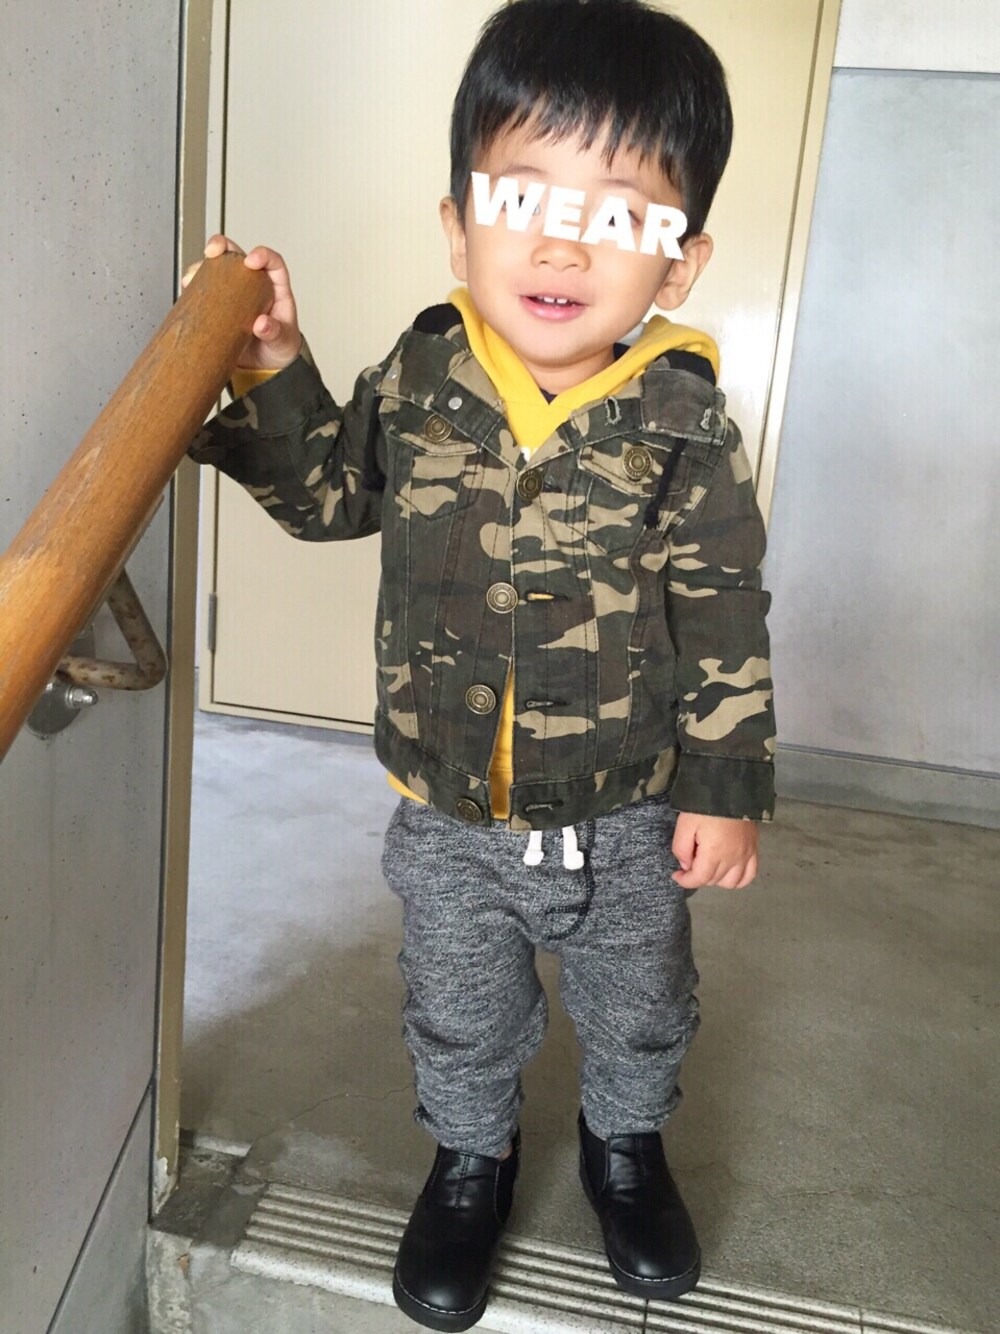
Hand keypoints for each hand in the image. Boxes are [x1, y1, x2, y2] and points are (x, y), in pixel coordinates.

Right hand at [180, 234, 302, 370]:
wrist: (266, 366)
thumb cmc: (280, 348)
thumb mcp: (283, 342)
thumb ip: (275, 332)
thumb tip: (261, 324)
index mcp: (275, 288)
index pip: (272, 262)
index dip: (262, 255)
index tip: (251, 261)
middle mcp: (253, 285)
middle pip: (238, 255)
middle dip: (223, 246)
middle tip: (212, 252)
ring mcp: (234, 293)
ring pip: (217, 269)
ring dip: (201, 266)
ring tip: (191, 277)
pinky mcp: (218, 305)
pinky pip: (204, 290)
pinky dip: (193, 287)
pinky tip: (186, 289)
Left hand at [671, 811, 757, 889]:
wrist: (730, 787)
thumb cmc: (704, 804)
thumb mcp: (684, 824)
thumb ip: (681, 848)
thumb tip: (687, 866)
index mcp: (714, 853)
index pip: (700, 879)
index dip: (685, 881)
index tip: (676, 875)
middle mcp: (733, 858)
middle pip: (714, 880)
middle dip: (698, 876)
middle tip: (690, 862)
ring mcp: (746, 855)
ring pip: (732, 882)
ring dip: (717, 880)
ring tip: (708, 867)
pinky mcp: (754, 849)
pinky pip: (750, 874)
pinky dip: (739, 879)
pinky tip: (728, 872)